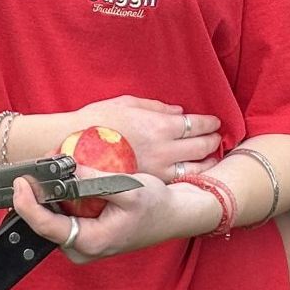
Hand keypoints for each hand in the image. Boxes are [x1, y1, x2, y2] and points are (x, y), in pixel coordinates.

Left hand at [9, 170, 214, 263]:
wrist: (175, 215)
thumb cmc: (157, 205)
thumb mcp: (129, 188)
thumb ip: (96, 180)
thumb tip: (67, 167)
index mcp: (90, 242)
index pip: (45, 226)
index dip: (26, 204)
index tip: (21, 182)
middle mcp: (82, 249)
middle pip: (45, 222)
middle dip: (38, 192)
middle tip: (43, 162)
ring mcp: (84, 245)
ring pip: (53, 218)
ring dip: (50, 192)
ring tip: (55, 164)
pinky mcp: (86, 236)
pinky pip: (65, 216)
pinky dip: (62, 196)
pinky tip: (67, 176)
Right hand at [69, 96, 221, 182]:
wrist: (73, 152)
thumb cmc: (96, 122)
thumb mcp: (126, 104)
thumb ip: (156, 107)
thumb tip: (178, 112)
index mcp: (159, 125)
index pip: (196, 124)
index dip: (209, 123)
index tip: (214, 122)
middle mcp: (163, 149)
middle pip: (201, 146)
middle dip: (212, 141)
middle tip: (217, 138)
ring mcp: (158, 170)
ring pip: (195, 168)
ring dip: (207, 161)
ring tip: (212, 157)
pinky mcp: (149, 185)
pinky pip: (178, 181)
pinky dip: (191, 176)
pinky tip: (194, 173)